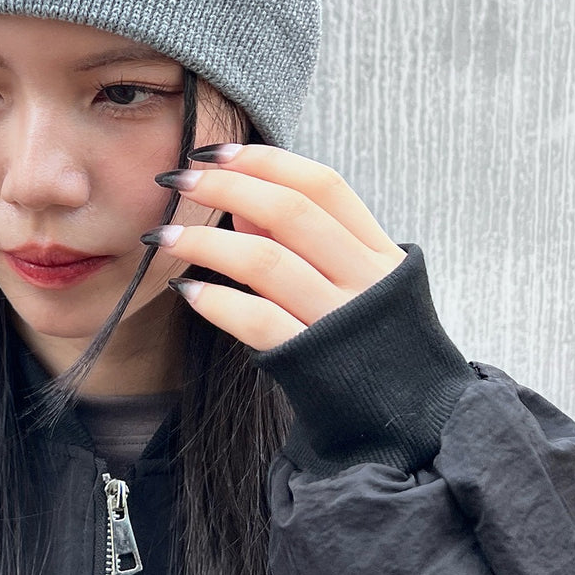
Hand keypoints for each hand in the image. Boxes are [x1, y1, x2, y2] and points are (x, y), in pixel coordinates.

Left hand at [143, 144, 405, 350]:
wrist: (411, 423)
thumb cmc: (369, 342)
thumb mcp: (356, 283)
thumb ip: (307, 241)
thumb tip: (240, 203)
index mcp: (379, 251)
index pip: (322, 184)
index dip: (265, 160)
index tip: (215, 152)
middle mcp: (365, 280)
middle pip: (289, 211)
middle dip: (226, 187)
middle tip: (177, 178)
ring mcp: (340, 321)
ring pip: (266, 261)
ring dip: (206, 241)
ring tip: (163, 236)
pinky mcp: (313, 363)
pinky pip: (257, 321)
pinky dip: (217, 301)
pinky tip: (186, 290)